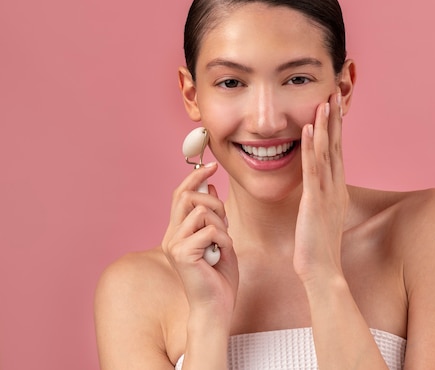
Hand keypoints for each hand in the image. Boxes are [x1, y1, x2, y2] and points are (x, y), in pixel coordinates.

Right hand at [161, 163, 238, 314]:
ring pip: (203, 212)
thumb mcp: (220, 239)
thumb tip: (209, 187)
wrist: (216, 307)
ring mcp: (174, 244)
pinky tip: (220, 256)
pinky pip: (210, 230)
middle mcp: (171, 236)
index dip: (195, 176)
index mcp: (177, 232)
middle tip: (225, 222)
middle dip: (214, 203)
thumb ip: (213, 216)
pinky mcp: (181, 253)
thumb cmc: (219, 278)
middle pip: (188, 196)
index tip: (211, 165)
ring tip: (222, 246)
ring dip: (222, 226)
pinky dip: (223, 240)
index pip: (181, 194)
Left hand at [293, 93, 348, 283]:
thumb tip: (317, 190)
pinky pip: (314, 169)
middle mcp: (336, 187)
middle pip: (336, 146)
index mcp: (336, 190)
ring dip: (326, 125)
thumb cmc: (317, 248)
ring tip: (324, 100)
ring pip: (327, 152)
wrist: (322, 272)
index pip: (336, 153)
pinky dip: (312, 147)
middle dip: (335, 119)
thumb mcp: (321, 217)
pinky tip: (310, 128)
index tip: (334, 106)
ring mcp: (328, 193)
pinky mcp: (315, 201)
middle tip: (334, 92)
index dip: (336, 128)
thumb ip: (320, 199)